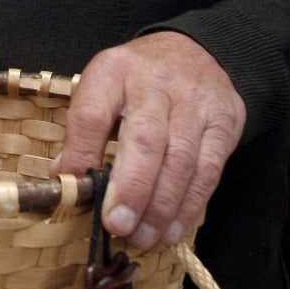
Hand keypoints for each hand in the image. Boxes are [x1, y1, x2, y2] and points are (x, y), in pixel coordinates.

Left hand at [53, 32, 244, 249]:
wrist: (197, 50)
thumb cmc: (138, 79)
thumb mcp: (103, 86)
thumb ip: (85, 129)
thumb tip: (66, 177)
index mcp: (114, 71)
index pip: (93, 112)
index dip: (82, 152)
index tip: (75, 185)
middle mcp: (155, 84)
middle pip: (144, 139)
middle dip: (131, 188)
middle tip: (117, 225)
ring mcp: (194, 103)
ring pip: (181, 160)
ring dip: (161, 207)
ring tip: (142, 238)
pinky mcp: (223, 123)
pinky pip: (208, 171)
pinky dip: (190, 206)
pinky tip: (172, 230)